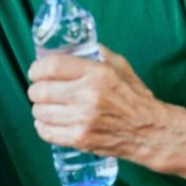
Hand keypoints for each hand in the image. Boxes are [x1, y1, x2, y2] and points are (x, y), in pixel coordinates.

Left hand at [27, 44, 169, 165]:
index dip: (36, 69)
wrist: (150, 131)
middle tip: (39, 91)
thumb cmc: (134, 97)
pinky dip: (42, 126)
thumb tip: (72, 46)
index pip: (51, 66)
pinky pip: (46, 132)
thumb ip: (97, 53)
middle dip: (35, 90)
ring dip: (39, 109)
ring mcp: (83, 120)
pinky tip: (49, 122)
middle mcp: (88, 96)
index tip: (35, 72)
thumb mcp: (120, 66)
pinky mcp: (81, 139)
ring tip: (46, 107)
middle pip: (41, 91)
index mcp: (97, 74)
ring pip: (40, 112)